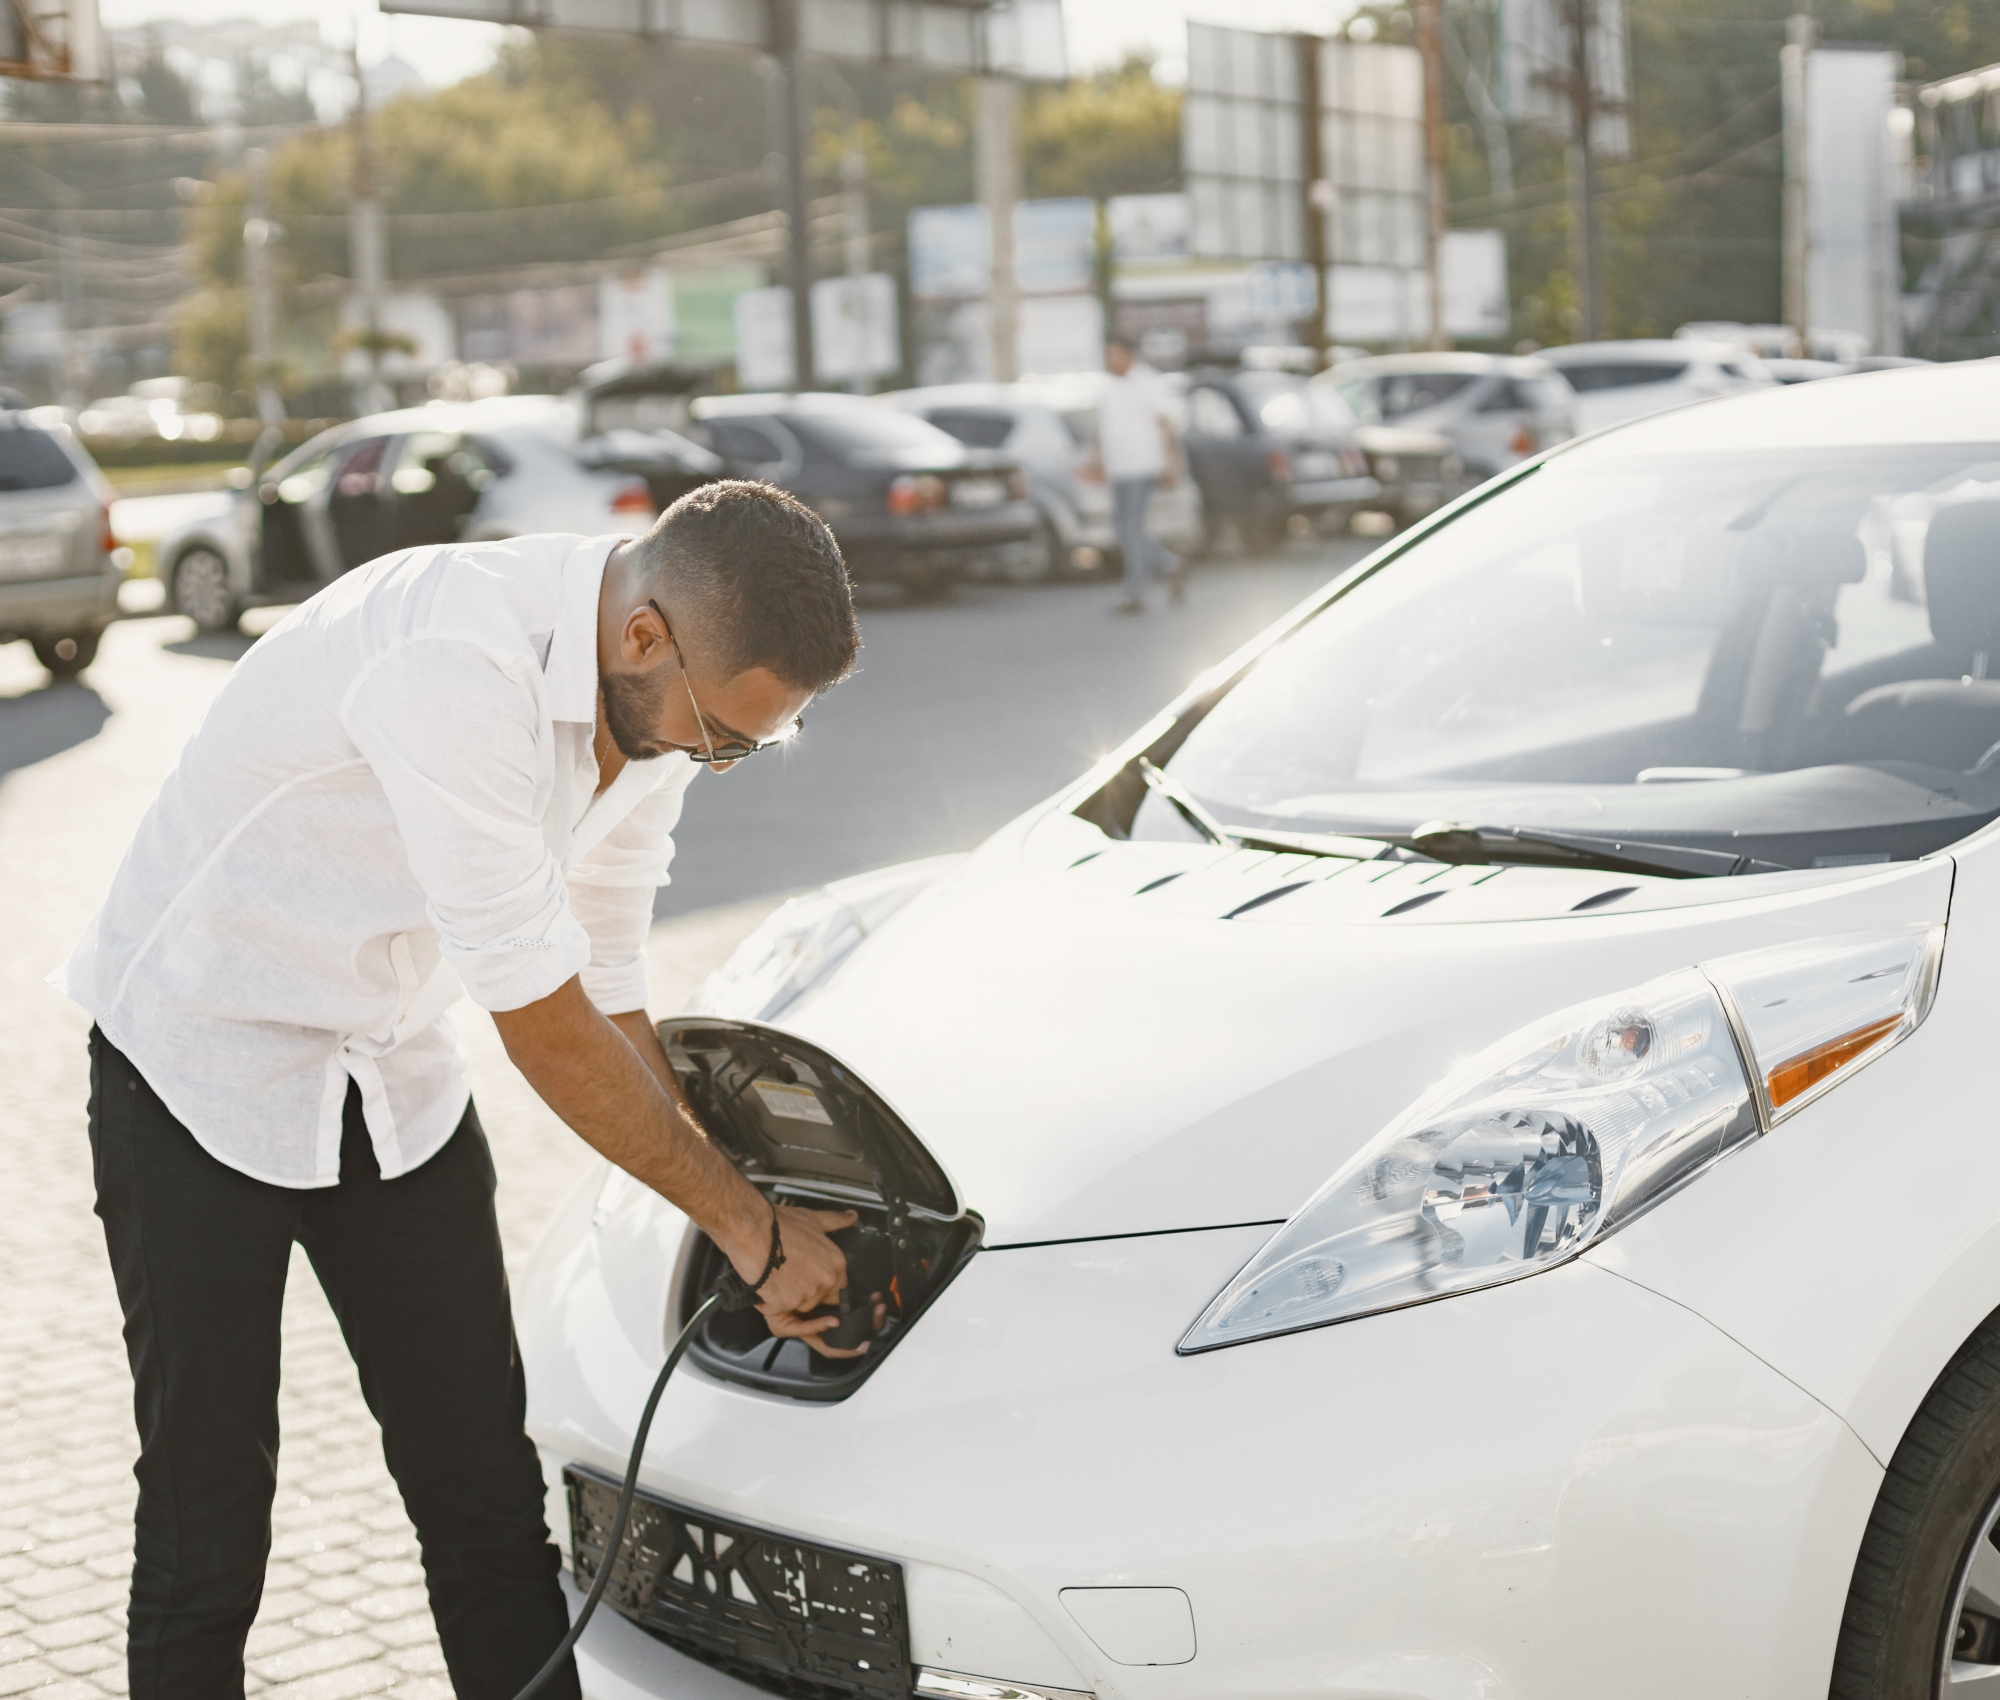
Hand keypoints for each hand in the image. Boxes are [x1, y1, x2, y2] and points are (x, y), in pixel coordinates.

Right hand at [723, 1204, 872, 1358]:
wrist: (752, 1230)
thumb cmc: (779, 1224)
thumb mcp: (813, 1218)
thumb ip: (836, 1221)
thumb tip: (852, 1217)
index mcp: (836, 1263)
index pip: (838, 1289)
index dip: (821, 1285)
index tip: (806, 1277)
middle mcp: (825, 1281)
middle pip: (819, 1301)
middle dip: (804, 1292)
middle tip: (787, 1273)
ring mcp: (806, 1295)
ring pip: (799, 1307)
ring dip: (786, 1298)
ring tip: (774, 1275)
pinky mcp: (785, 1305)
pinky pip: (778, 1311)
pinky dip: (769, 1302)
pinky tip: (764, 1283)